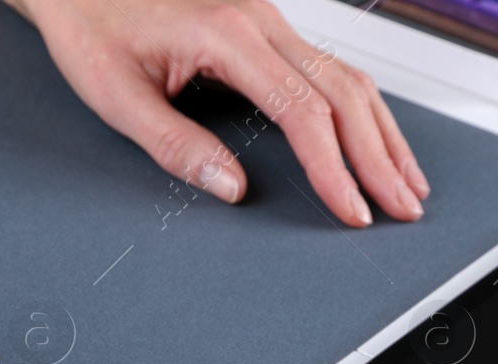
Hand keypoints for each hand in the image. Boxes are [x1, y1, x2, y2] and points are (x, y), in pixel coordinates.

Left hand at [12, 0, 428, 225]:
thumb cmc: (91, 26)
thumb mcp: (116, 96)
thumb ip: (175, 144)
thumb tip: (231, 186)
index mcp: (227, 33)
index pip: (302, 110)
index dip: (333, 168)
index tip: (351, 210)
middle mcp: (260, 18)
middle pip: (343, 93)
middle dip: (379, 157)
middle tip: (403, 208)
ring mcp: (269, 19)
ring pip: (348, 76)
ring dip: (383, 133)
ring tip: (406, 182)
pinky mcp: (268, 26)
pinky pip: (331, 68)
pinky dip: (362, 110)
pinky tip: (376, 139)